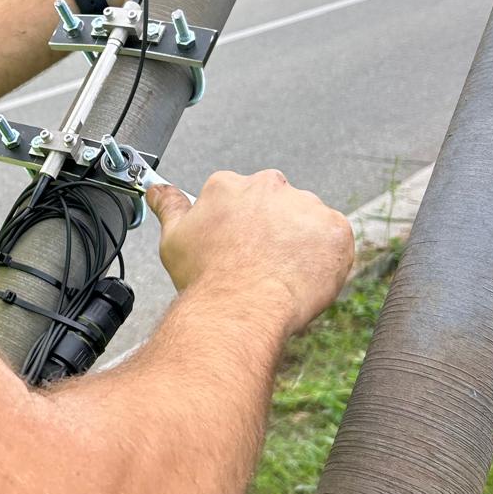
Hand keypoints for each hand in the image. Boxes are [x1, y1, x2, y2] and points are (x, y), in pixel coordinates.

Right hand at [146, 169, 353, 335]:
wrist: (242, 307)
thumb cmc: (207, 277)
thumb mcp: (174, 239)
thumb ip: (169, 206)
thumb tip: (157, 190)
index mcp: (229, 185)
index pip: (238, 198)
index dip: (237, 226)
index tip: (236, 247)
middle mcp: (268, 186)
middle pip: (274, 206)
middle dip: (270, 230)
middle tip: (258, 263)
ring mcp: (305, 205)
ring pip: (306, 222)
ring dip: (298, 244)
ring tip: (280, 275)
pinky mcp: (335, 228)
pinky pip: (334, 241)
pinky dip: (324, 259)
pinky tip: (303, 278)